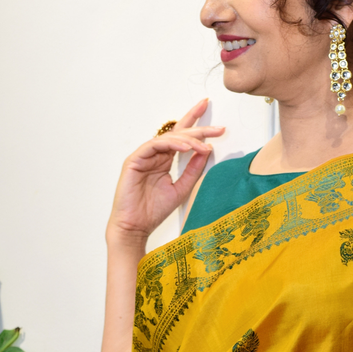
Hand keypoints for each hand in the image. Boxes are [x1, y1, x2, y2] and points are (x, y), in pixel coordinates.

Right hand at [107, 99, 224, 242]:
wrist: (135, 226)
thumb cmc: (153, 211)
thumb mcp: (182, 188)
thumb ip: (193, 170)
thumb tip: (207, 151)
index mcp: (164, 160)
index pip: (182, 138)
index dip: (197, 126)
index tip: (217, 125)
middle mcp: (155, 155)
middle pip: (177, 134)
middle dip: (198, 128)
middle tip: (217, 128)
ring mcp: (144, 156)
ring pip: (167, 138)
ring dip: (188, 140)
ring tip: (203, 145)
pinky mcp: (134, 159)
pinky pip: (154, 145)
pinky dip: (171, 145)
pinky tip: (185, 147)